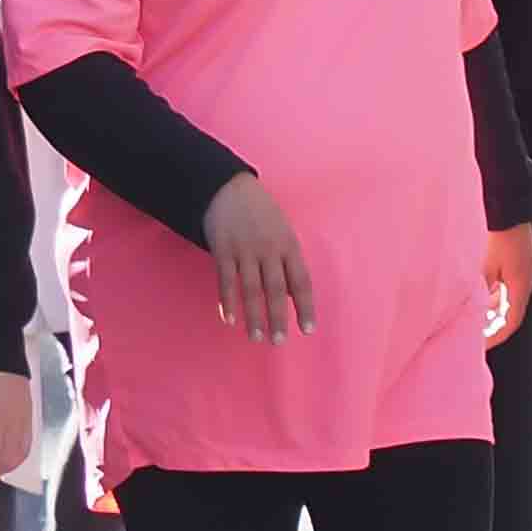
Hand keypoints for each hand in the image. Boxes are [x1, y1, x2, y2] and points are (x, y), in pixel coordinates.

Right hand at [200, 172, 315, 340]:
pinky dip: (227, 301)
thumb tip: (291, 294)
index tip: (308, 330)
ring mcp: (245, 251)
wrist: (229, 188)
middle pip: (276, 290)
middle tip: (279, 342)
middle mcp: (269, 250)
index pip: (301, 282)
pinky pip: (226, 281)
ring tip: (256, 337)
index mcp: (289, 246)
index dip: (305, 307)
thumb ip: (287, 261)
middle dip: (278, 318)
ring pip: (251, 289)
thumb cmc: (261, 213)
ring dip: (253, 316)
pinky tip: (229, 319)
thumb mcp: (283, 231)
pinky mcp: (223, 251)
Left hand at [478, 219, 531, 341]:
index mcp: (520, 285)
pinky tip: (483, 289)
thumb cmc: (497, 236)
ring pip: (511, 297)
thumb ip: (481, 291)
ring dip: (495, 306)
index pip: (512, 321)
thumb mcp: (484, 267)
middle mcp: (528, 280)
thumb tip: (476, 312)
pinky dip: (498, 291)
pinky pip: (511, 285)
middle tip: (476, 330)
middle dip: (494, 322)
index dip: (497, 336)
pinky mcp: (523, 263)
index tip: (483, 345)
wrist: (509, 209)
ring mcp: (528, 271)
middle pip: (513, 310)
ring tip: (475, 310)